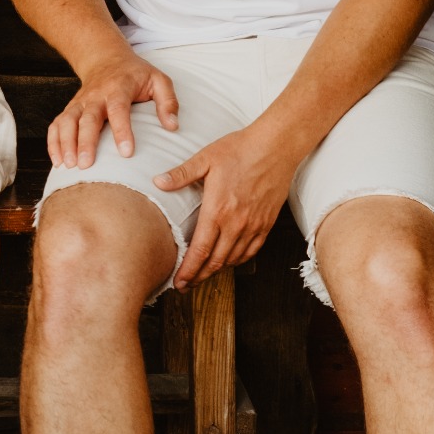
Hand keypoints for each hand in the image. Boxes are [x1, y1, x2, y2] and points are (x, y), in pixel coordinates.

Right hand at [47, 53, 179, 169]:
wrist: (106, 59)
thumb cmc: (135, 75)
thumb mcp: (158, 80)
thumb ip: (168, 102)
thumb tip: (172, 126)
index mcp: (119, 88)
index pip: (118, 109)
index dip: (121, 131)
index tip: (126, 152)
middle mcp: (95, 95)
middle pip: (87, 118)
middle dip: (84, 142)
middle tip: (85, 164)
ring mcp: (80, 102)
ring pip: (67, 122)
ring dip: (65, 143)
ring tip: (68, 166)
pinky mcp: (70, 109)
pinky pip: (56, 125)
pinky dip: (53, 142)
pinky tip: (58, 161)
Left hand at [155, 123, 292, 286]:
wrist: (275, 147)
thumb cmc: (239, 150)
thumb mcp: (205, 159)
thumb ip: (181, 174)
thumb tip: (157, 182)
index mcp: (217, 210)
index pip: (199, 250)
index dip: (188, 270)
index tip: (178, 282)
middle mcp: (236, 224)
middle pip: (215, 261)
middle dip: (198, 277)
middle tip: (185, 286)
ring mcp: (253, 226)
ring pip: (233, 259)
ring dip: (216, 270)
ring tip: (202, 275)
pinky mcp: (266, 224)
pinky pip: (251, 251)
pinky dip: (237, 260)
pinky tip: (228, 260)